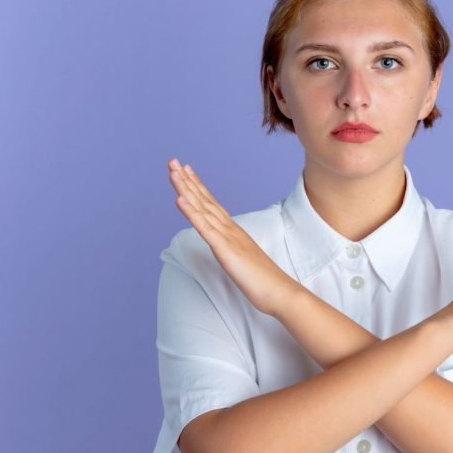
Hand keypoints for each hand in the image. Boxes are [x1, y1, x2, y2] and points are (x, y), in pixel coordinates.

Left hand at [167, 158, 298, 315]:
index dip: (197, 187)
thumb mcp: (244, 260)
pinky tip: (179, 199)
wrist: (280, 291)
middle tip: (173, 161)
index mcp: (232, 231)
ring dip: (186, 189)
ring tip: (173, 171)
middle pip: (204, 200)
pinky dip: (191, 212)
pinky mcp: (225, 249)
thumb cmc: (264, 280)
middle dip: (187, 180)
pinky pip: (205, 228)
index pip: (211, 204)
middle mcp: (229, 229)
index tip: (186, 171)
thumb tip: (228, 248)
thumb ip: (235, 250)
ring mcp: (227, 237)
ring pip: (202, 208)